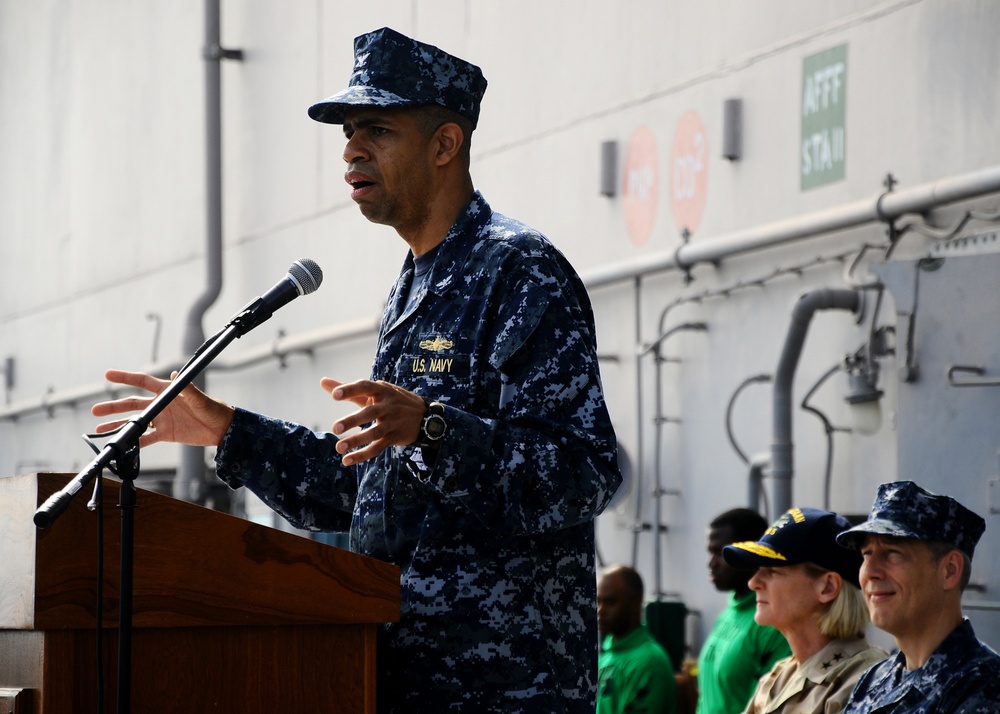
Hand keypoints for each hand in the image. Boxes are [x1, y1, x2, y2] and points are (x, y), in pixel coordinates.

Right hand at [91, 369, 235, 448]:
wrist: (223, 428)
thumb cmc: (214, 409)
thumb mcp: (200, 399)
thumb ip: (188, 389)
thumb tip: (176, 374)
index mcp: (168, 392)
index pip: (143, 381)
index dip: (125, 377)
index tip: (108, 375)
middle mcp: (162, 405)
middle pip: (132, 404)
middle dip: (114, 406)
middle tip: (96, 410)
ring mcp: (162, 419)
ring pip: (135, 422)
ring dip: (118, 424)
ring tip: (100, 429)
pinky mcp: (166, 434)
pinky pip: (146, 438)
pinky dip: (134, 442)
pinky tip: (122, 444)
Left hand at [320, 378, 425, 465]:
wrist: (424, 415)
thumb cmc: (391, 400)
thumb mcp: (375, 391)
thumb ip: (348, 388)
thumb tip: (322, 381)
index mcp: (381, 390)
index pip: (364, 387)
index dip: (350, 390)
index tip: (335, 395)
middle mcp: (388, 405)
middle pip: (370, 413)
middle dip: (353, 420)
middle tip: (335, 428)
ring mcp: (392, 422)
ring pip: (374, 433)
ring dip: (357, 441)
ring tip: (339, 447)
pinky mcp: (394, 438)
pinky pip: (377, 447)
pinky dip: (363, 455)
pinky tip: (347, 460)